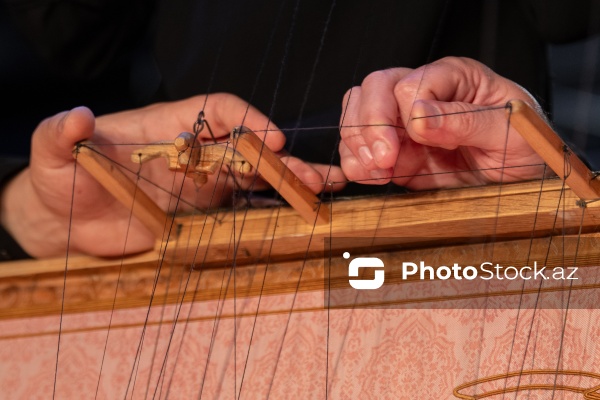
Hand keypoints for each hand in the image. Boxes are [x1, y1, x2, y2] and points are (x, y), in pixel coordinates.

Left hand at [1, 93, 343, 257]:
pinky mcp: (203, 210)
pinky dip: (272, 206)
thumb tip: (76, 116)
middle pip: (247, 146)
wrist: (68, 220)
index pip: (219, 110)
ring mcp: (202, 181)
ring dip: (289, 182)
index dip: (248, 120)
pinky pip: (243, 205)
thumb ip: (59, 134)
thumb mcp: (52, 155)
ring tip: (323, 188)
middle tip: (313, 175)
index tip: (272, 140)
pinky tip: (300, 210)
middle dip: (282, 160)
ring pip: (255, 176)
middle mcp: (194, 149)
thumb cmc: (63, 179)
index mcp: (168, 125)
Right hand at [339, 57, 547, 188]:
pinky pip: (359, 150)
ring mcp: (405, 125)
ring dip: (359, 144)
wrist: (524, 180)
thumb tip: (419, 116)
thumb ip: (465, 121)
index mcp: (454, 78)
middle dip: (371, 125)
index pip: (410, 81)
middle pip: (374, 90)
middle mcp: (423, 96)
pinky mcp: (397, 154)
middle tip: (384, 158)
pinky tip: (373, 175)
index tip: (420, 137)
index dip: (407, 110)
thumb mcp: (509, 131)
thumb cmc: (526, 145)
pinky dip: (356, 163)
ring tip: (379, 169)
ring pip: (357, 115)